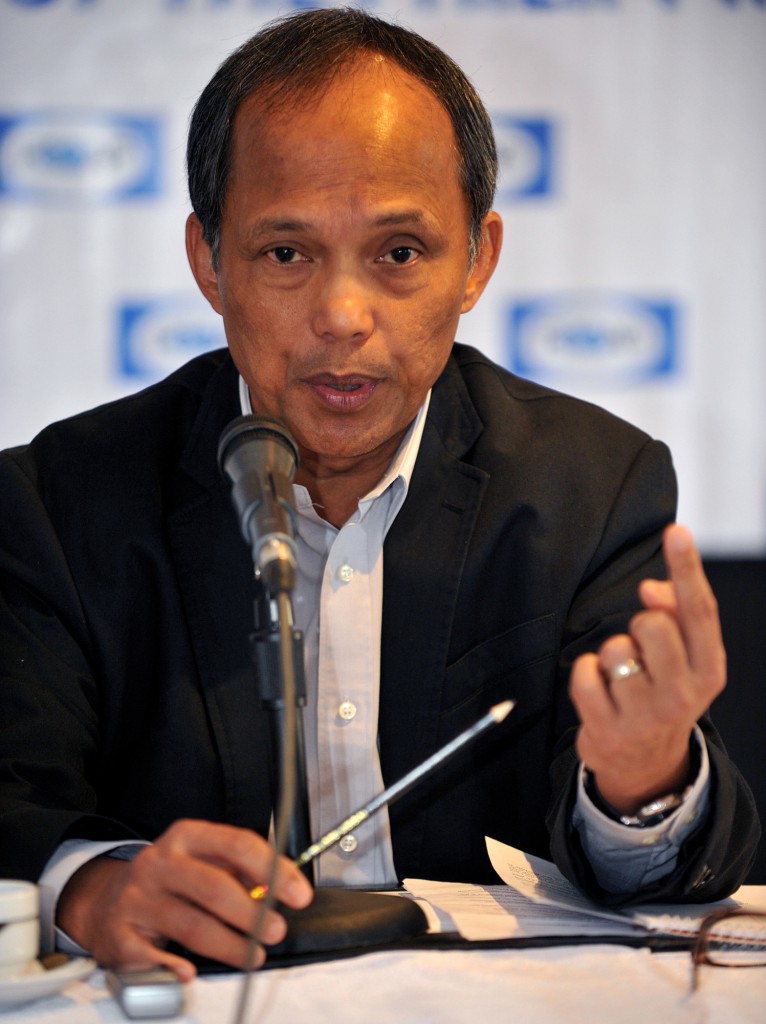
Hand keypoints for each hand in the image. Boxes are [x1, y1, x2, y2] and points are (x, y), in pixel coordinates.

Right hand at [56, 819, 312, 980]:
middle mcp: (159, 863)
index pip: (236, 845)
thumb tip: (281, 885)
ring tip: (254, 955)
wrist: (106, 899)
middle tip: (276, 930)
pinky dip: (175, 967)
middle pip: (214, 887)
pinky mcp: (120, 934)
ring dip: (230, 946)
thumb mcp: (203, 860)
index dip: (273, 870)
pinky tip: (191, 971)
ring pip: (191, 926)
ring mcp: (137, 898)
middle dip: (252, 913)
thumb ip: (241, 869)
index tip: (297, 894)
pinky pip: (152, 956)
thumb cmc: (170, 880)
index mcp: (186, 836)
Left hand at [570, 523, 724, 813]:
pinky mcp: (608, 729)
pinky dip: (586, 674)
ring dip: (611, 655)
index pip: (700, 611)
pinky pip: (584, 674)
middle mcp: (684, 694)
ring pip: (615, 649)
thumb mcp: (683, 657)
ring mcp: (645, 715)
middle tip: (642, 650)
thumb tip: (651, 588)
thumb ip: (674, 614)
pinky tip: (600, 690)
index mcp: (709, 669)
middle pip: (652, 624)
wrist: (646, 763)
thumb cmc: (664, 691)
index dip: (686, 568)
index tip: (675, 530)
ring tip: (622, 676)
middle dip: (639, 626)